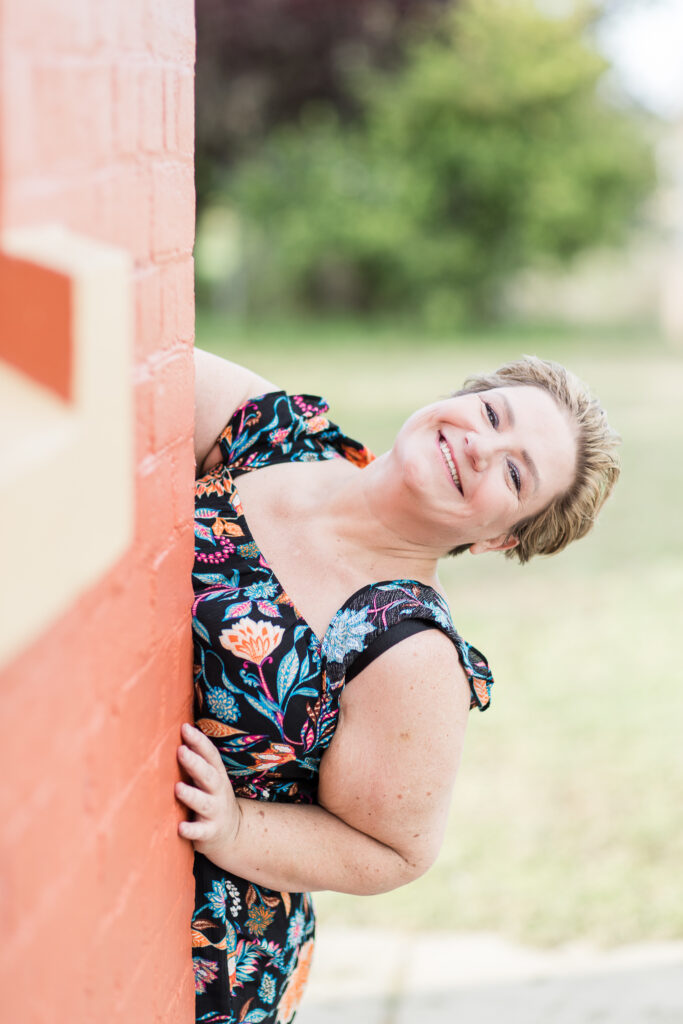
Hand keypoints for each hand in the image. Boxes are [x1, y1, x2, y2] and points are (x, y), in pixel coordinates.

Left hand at [175, 723, 240, 859]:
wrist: (231, 833)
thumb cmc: (211, 797)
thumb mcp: (209, 777)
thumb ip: (196, 760)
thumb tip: (177, 731)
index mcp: (217, 774)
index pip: (210, 755)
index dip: (199, 741)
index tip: (184, 728)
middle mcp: (218, 791)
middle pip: (208, 775)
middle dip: (195, 763)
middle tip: (180, 750)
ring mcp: (215, 812)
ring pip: (204, 802)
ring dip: (191, 795)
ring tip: (178, 788)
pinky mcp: (210, 832)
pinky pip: (201, 831)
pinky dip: (191, 830)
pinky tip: (180, 827)